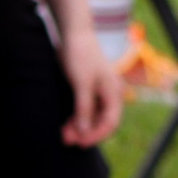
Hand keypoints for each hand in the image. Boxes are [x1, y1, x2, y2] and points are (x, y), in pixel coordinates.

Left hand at [57, 28, 124, 147]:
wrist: (75, 34)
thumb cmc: (81, 55)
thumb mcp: (82, 83)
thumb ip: (84, 108)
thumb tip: (84, 130)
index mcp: (114, 91)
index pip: (111, 122)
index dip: (96, 135)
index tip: (80, 142)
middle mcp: (110, 93)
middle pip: (102, 121)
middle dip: (86, 132)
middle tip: (67, 140)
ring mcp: (100, 91)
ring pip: (93, 116)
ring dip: (80, 127)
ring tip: (64, 134)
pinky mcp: (90, 88)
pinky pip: (87, 109)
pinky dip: (78, 118)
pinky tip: (67, 124)